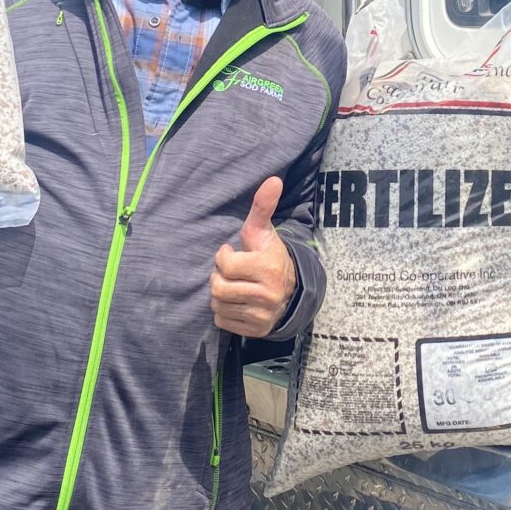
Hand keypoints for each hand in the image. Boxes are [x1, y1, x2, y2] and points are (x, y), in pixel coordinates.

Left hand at [210, 176, 295, 337]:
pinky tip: (237, 302)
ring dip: (220, 295)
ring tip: (233, 286)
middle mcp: (267, 294)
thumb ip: (263, 207)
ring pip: (218, 306)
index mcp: (267, 268)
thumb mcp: (264, 232)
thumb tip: (273, 179)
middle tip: (230, 273)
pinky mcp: (255, 330)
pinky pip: (223, 322)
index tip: (231, 253)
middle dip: (219, 278)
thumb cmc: (269, 256)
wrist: (292, 292)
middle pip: (218, 288)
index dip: (223, 258)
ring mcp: (261, 315)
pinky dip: (224, 312)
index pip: (226, 265)